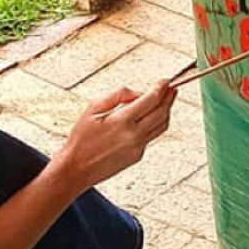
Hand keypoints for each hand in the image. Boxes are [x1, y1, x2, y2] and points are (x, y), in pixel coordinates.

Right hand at [50, 80, 177, 191]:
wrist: (76, 168)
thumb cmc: (81, 139)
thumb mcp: (92, 109)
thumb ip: (116, 95)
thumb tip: (136, 92)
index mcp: (122, 121)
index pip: (150, 100)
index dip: (160, 88)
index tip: (164, 80)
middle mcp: (134, 136)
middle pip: (162, 112)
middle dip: (169, 97)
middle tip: (171, 87)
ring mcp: (138, 148)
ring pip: (162, 126)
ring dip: (166, 111)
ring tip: (166, 100)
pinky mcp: (138, 156)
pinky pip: (152, 136)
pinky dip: (156, 123)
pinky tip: (152, 116)